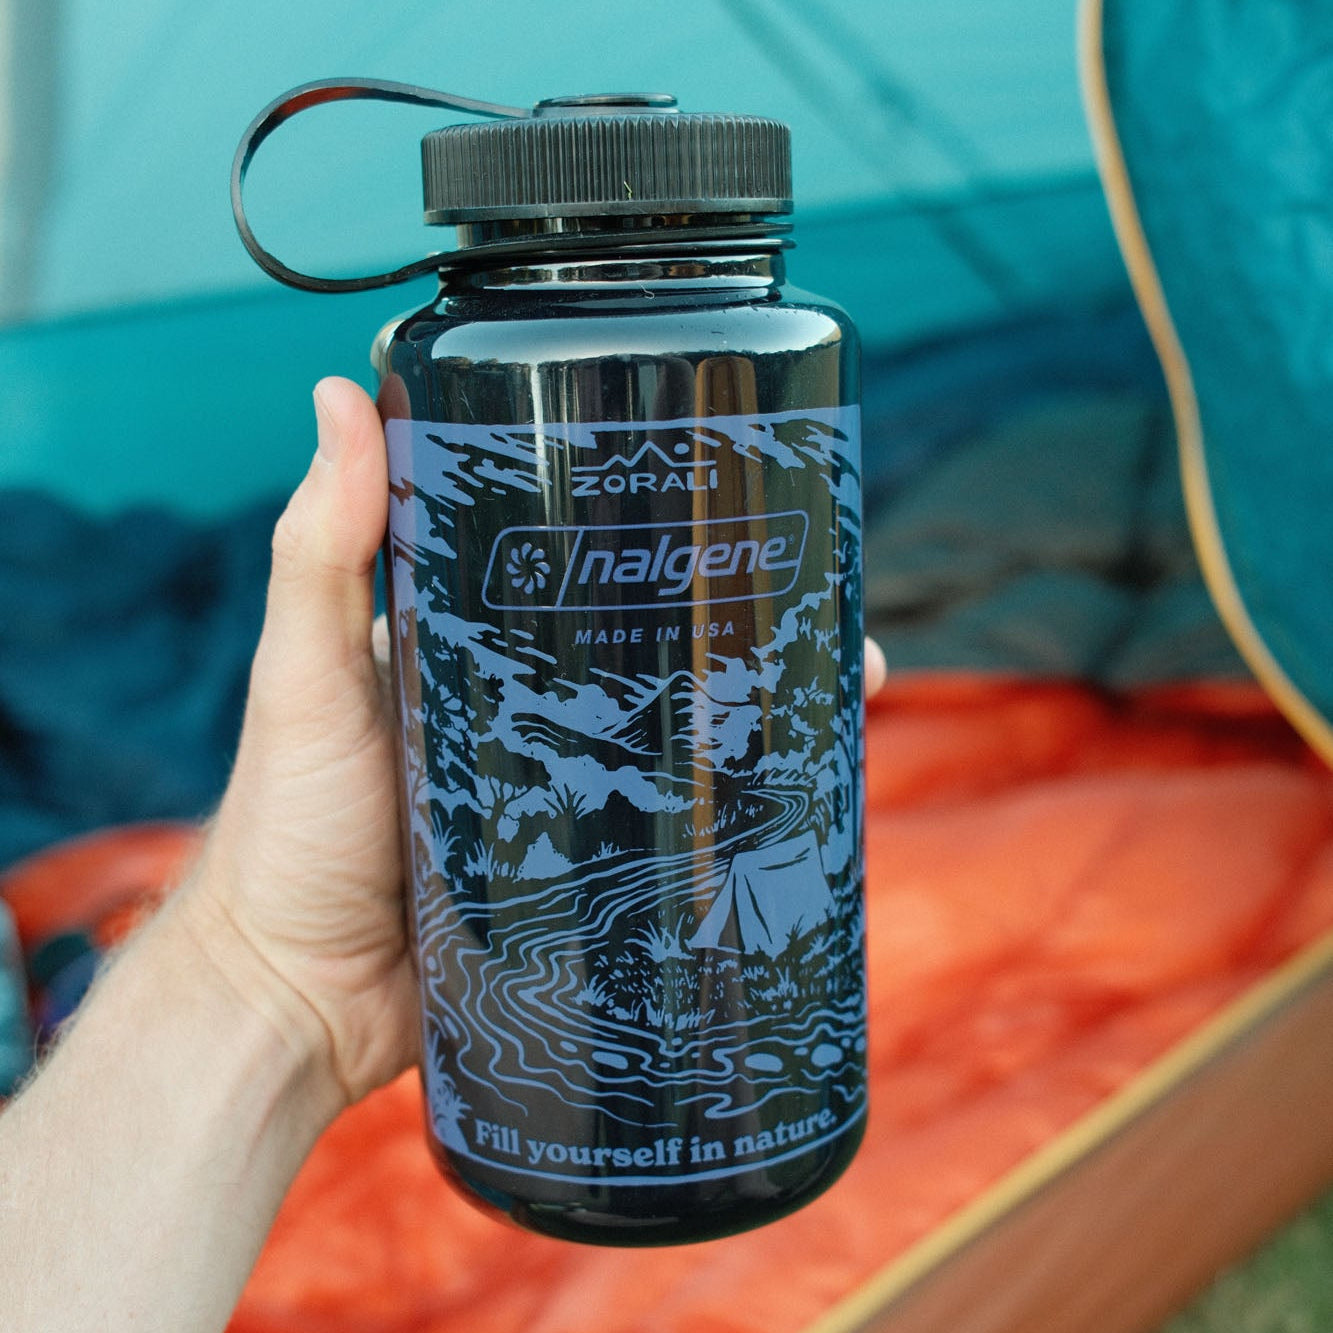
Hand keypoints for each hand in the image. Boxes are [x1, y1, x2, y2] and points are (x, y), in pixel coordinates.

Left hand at [186, 378, 890, 1111]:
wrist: (295, 1001)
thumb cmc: (288, 828)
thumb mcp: (303, 674)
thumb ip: (322, 548)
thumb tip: (338, 394)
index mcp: (472, 652)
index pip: (576, 576)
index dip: (649, 539)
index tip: (727, 498)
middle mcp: (527, 717)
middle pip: (648, 655)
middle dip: (736, 626)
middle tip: (817, 597)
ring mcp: (564, 798)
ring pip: (680, 741)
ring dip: (761, 712)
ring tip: (847, 679)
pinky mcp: (588, 877)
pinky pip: (674, 834)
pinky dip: (736, 811)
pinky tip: (807, 792)